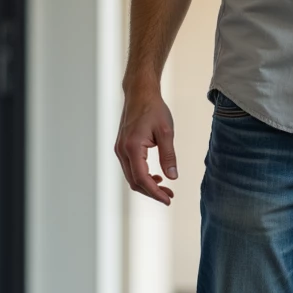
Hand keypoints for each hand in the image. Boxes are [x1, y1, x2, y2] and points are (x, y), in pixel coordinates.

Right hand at [115, 84, 177, 205]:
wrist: (140, 93)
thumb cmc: (153, 109)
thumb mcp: (166, 132)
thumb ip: (169, 156)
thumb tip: (173, 177)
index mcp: (132, 147)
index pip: (142, 178)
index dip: (155, 192)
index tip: (168, 199)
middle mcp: (122, 151)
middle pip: (134, 182)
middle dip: (152, 192)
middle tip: (170, 196)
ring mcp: (119, 149)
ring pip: (131, 177)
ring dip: (147, 185)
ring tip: (165, 188)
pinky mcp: (122, 147)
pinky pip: (130, 168)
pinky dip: (142, 176)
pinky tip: (156, 176)